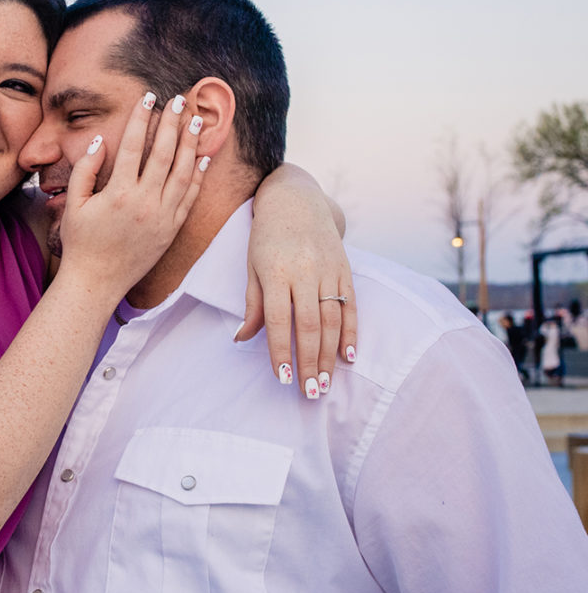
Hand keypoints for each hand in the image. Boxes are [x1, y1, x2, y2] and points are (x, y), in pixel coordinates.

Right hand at [58, 93, 205, 302]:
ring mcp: (162, 217)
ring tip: (197, 121)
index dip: (141, 118)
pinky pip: (190, 198)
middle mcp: (144, 203)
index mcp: (118, 193)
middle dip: (173, 123)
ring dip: (191, 144)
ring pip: (183, 173)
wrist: (96, 282)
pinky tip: (203, 157)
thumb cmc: (80, 243)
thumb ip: (85, 170)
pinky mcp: (171, 230)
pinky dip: (199, 176)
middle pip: (164, 153)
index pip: (133, 145)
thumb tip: (101, 141)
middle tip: (180, 100)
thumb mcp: (74, 204)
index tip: (147, 97)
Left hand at [235, 165, 356, 396]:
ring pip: (332, 320)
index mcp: (275, 272)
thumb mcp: (251, 266)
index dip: (281, 351)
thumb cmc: (266, 238)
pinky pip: (351, 305)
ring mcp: (328, 270)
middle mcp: (304, 272)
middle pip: (308, 325)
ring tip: (326, 383)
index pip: (277, 320)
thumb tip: (241, 339)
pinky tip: (348, 356)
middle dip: (309, 362)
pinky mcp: (345, 268)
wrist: (296, 200)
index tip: (283, 378)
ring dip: (330, 355)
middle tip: (310, 392)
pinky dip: (352, 332)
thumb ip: (252, 304)